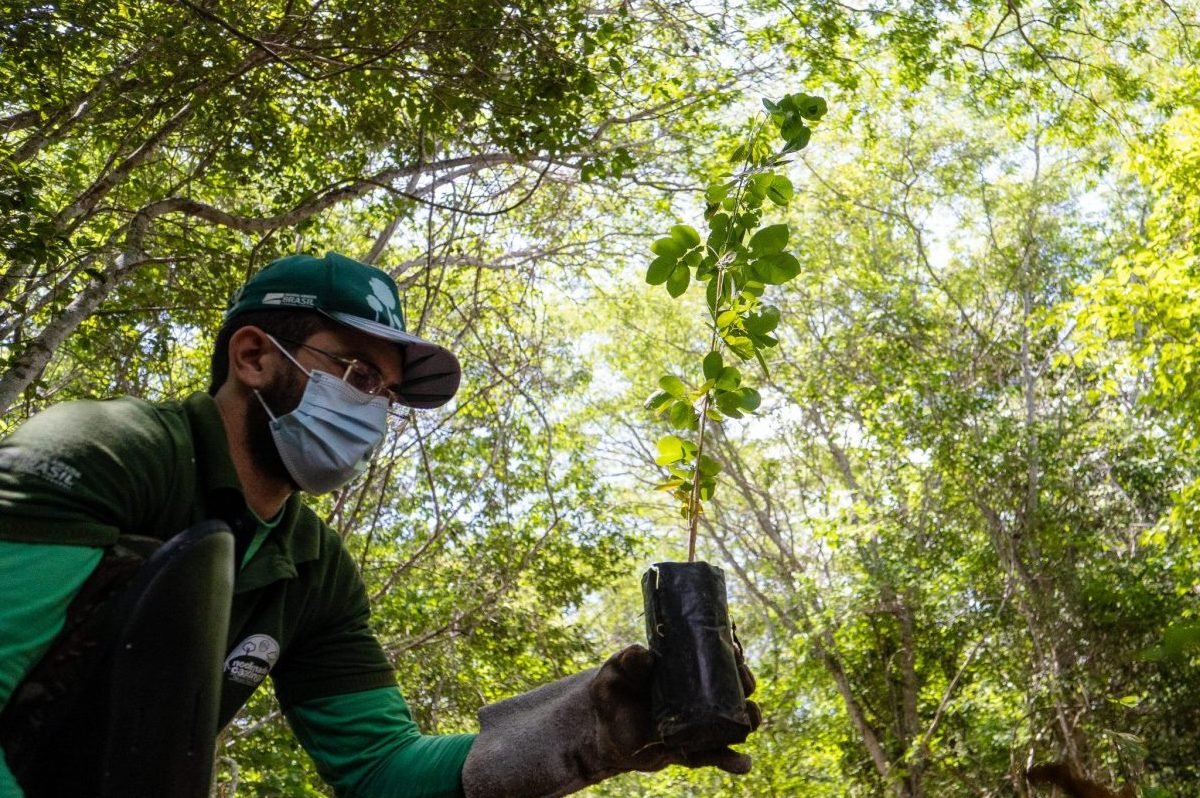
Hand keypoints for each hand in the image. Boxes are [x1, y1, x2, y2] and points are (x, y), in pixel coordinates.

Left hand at [589, 643, 762, 774]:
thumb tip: (645, 655)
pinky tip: (744, 763)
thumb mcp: (618, 669)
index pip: (718, 658)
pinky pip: (713, 756)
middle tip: (742, 676)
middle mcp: (699, 697)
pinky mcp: (689, 750)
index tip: (735, 645)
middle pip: (735, 688)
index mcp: (687, 671)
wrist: (601, 727)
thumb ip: (630, 661)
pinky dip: (731, 761)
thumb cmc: (614, 689)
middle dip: (744, 680)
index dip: (732, 651)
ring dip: (748, 718)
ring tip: (751, 714)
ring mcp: (697, 724)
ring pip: (733, 722)